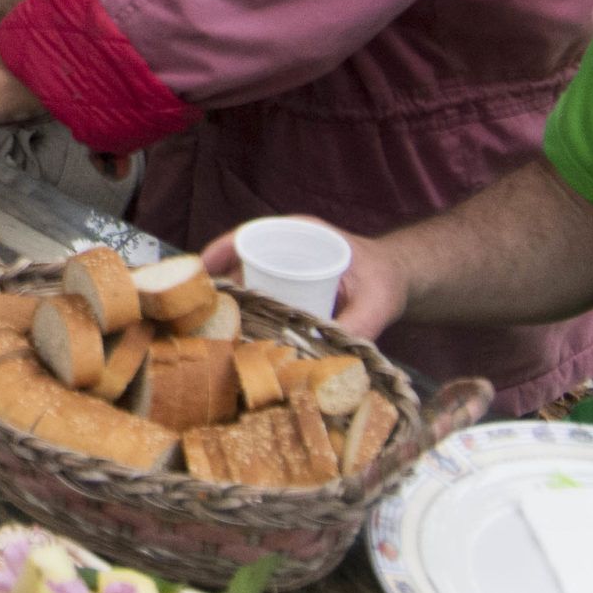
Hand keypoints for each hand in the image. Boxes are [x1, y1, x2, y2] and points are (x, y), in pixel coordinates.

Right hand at [201, 218, 408, 341]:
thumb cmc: (385, 280)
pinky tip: (233, 342)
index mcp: (302, 234)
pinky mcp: (283, 291)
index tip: (199, 270)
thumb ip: (358, 326)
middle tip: (197, 316)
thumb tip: (332, 357)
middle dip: (216, 286)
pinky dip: (242, 318)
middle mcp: (285, 247)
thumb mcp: (376, 301)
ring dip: (227, 306)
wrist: (395, 282)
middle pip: (238, 262)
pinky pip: (255, 300)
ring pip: (243, 284)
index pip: (251, 234)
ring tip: (208, 335)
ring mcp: (282, 269)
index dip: (221, 250)